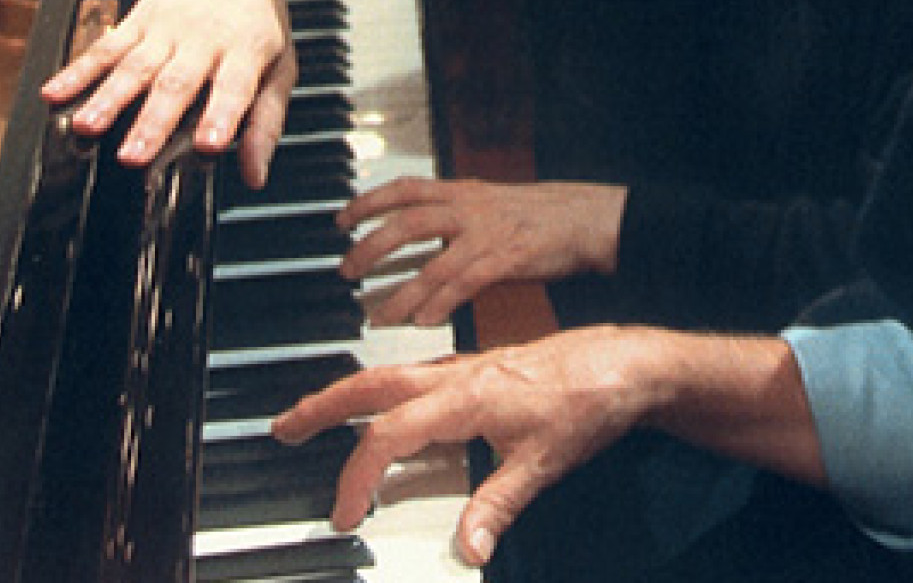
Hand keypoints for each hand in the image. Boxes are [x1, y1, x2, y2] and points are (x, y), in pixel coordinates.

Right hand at [40, 0, 295, 185]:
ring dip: (108, 99)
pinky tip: (54, 92)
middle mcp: (203, 39)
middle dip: (152, 121)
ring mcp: (166, 28)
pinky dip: (77, 71)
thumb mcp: (280, 66)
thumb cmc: (257, 22)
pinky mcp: (137, 20)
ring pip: (133, 66)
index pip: (235, 86)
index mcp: (245, 50)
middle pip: (175, 82)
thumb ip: (266, 123)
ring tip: (86, 126)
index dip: (222, 116)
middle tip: (133, 156)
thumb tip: (255, 176)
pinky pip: (104, 47)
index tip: (208, 145)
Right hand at [272, 326, 658, 564]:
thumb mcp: (543, 463)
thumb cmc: (590, 402)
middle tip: (284, 428)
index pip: (389, 437)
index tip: (344, 513)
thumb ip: (497, 507)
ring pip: (393, 374)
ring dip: (350, 392)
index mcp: (466, 398)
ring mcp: (470, 368)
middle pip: (372, 386)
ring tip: (319, 413)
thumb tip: (464, 548)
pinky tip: (389, 404)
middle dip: (323, 407)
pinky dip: (388, 388)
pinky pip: (419, 374)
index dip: (359, 477)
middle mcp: (460, 376)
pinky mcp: (483, 368)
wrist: (628, 363)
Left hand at [340, 179, 626, 327]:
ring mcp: (490, 234)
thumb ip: (458, 214)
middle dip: (370, 247)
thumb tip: (423, 233)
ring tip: (376, 317)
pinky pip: (466, 284)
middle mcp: (472, 208)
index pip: (406, 188)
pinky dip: (441, 304)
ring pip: (433, 263)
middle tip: (346, 271)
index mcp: (465, 191)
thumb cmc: (543, 215)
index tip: (341, 219)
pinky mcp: (509, 259)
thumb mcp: (494, 202)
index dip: (369, 201)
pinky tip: (422, 322)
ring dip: (399, 293)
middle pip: (407, 223)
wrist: (591, 218)